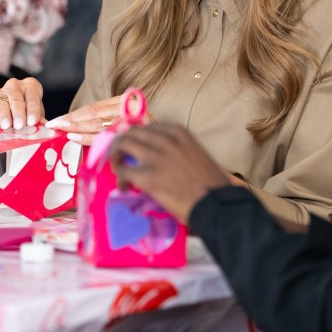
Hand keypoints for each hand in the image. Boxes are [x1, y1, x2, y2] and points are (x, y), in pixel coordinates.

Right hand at [0, 77, 45, 131]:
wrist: (17, 111)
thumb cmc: (30, 111)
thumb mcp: (37, 112)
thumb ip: (39, 118)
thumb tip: (42, 126)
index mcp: (30, 86)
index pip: (32, 97)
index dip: (33, 110)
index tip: (32, 121)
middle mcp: (14, 86)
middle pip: (16, 99)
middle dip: (18, 113)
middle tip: (20, 125)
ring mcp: (1, 94)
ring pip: (2, 104)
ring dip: (5, 116)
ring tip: (7, 126)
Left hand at [46, 96, 155, 146]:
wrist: (169, 147)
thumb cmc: (143, 136)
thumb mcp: (125, 121)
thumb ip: (106, 121)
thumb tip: (76, 130)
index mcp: (125, 102)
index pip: (94, 108)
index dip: (74, 114)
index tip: (57, 120)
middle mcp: (129, 108)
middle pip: (94, 115)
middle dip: (71, 121)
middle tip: (53, 125)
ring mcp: (133, 121)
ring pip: (99, 125)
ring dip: (77, 129)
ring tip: (62, 132)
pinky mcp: (135, 134)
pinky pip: (107, 137)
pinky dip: (90, 139)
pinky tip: (76, 138)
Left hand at [108, 123, 229, 223]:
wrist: (215, 203)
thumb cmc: (211, 183)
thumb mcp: (195, 153)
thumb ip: (177, 148)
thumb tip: (158, 155)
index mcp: (178, 132)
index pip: (148, 127)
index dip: (138, 138)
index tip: (135, 149)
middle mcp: (164, 139)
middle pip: (132, 133)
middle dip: (123, 144)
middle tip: (121, 158)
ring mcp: (154, 156)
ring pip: (122, 145)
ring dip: (116, 157)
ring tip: (119, 170)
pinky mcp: (146, 176)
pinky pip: (122, 170)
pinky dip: (120, 178)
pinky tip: (124, 187)